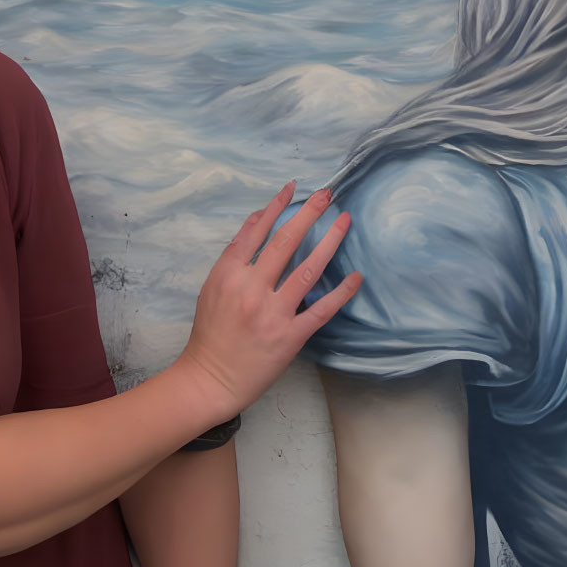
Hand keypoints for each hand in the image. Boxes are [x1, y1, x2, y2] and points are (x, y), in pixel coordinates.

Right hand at [173, 184, 361, 420]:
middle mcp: (251, 289)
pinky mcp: (290, 336)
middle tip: (327, 194)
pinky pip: (321, 309)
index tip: (294, 188)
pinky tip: (355, 276)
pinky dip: (340, 292)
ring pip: (307, 269)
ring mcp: (272, 313)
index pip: (256, 231)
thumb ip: (236, 254)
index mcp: (229, 274)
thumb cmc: (211, 331)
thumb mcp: (214, 286)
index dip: (276, 206)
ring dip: (329, 241)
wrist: (211, 378)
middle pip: (285, 242)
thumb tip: (260, 218)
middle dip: (308, 214)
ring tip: (344, 221)